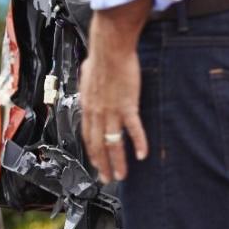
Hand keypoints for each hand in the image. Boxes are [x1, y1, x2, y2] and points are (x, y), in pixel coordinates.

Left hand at [79, 48, 148, 183]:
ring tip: (121, 175)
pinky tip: (142, 155)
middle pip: (98, 145)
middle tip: (106, 179)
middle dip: (102, 165)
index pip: (87, 136)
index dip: (92, 152)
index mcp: (88, 107)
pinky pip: (133, 129)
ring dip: (117, 161)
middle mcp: (97, 113)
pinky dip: (138, 143)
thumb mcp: (87, 77)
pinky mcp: (127, 106)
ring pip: (113, 143)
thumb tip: (87, 83)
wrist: (110, 50)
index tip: (96, 163)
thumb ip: (88, 86)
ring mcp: (111, 111)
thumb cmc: (100, 58)